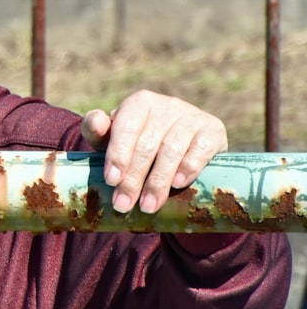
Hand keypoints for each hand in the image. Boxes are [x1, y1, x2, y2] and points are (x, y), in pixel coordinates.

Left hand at [81, 90, 227, 214]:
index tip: (111, 180)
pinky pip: (200, 149)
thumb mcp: (114, 138)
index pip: (127, 127)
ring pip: (172, 150)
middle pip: (147, 144)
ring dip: (158, 181)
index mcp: (140, 102)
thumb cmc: (138, 144)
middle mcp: (167, 104)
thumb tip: (96, 122)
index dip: (118, 154)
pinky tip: (177, 184)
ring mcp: (192, 116)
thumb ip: (97, 130)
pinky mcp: (213, 130)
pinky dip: (188, 167)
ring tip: (148, 206)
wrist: (182, 150)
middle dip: (134, 178)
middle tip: (124, 204)